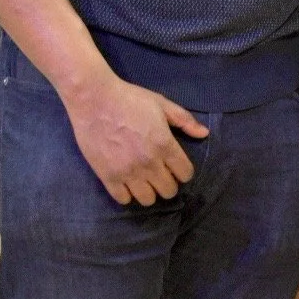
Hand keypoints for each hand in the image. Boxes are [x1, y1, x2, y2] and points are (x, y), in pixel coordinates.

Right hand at [63, 71, 209, 205]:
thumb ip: (184, 120)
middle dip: (168, 183)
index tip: (176, 166)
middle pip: (168, 190)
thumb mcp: (161, 103)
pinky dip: (127, 194)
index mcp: (165, 145)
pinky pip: (123, 199)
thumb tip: (204, 134)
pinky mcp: (108, 176)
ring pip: (148, 200)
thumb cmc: (129, 99)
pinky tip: (126, 182)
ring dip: (149, 191)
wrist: (94, 99)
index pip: (185, 174)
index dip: (183, 171)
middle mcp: (149, 163)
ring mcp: (128, 172)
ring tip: (143, 180)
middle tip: (160, 173)